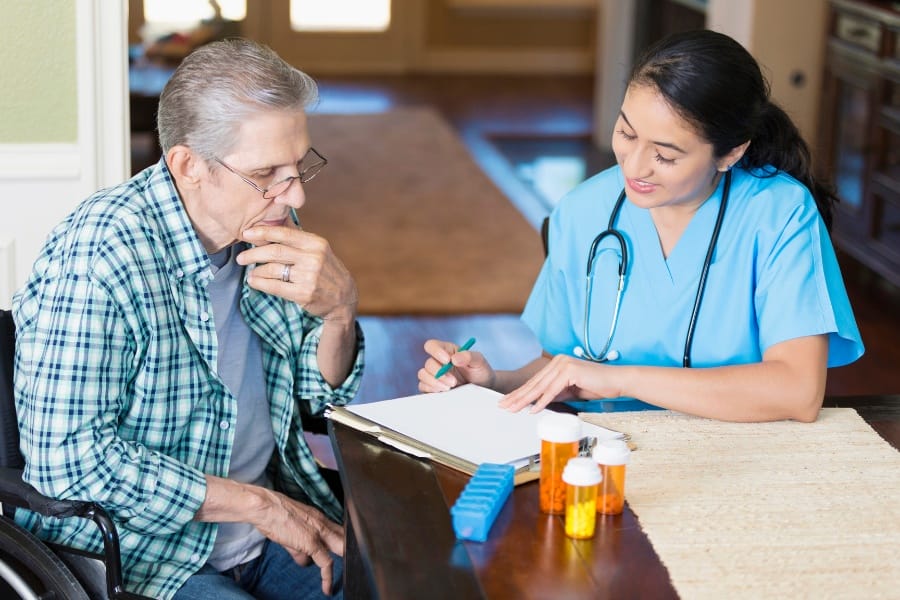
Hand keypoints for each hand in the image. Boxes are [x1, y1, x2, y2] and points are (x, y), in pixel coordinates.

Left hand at [237, 225, 357, 321]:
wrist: (343, 297)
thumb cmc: (326, 270)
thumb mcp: (318, 249)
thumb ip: (297, 237)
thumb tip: (274, 221)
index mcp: (316, 243)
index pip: (284, 234)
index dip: (262, 232)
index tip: (246, 233)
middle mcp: (313, 258)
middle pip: (275, 252)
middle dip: (253, 253)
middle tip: (241, 257)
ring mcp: (309, 276)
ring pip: (272, 270)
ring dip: (256, 271)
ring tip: (250, 272)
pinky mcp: (303, 294)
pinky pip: (274, 286)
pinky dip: (260, 283)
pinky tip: (254, 281)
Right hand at [255, 490, 344, 595]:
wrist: (265, 507)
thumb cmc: (273, 513)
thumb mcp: (291, 529)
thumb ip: (299, 548)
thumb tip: (305, 561)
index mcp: (318, 517)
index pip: (339, 531)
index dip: (343, 543)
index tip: (343, 553)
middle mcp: (323, 523)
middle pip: (344, 539)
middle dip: (347, 552)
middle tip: (349, 566)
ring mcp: (319, 533)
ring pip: (340, 549)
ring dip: (341, 563)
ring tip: (337, 577)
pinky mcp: (311, 543)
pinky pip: (325, 563)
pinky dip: (327, 576)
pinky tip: (327, 588)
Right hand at [418, 339, 495, 391]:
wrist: (484, 388)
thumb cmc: (481, 371)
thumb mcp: (479, 361)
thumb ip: (469, 356)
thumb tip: (454, 359)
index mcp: (447, 351)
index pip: (432, 346)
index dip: (436, 352)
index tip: (447, 361)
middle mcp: (438, 362)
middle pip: (428, 363)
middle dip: (440, 373)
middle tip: (454, 382)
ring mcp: (434, 375)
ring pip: (423, 375)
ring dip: (434, 382)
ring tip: (450, 388)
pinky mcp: (433, 387)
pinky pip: (423, 387)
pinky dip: (431, 389)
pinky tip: (444, 392)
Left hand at [498, 354, 621, 412]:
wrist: (617, 381)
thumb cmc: (598, 385)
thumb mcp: (571, 391)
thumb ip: (555, 393)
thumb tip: (539, 402)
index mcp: (557, 363)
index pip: (535, 381)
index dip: (520, 393)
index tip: (508, 402)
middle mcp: (558, 361)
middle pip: (534, 383)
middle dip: (517, 396)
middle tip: (503, 406)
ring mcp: (564, 364)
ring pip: (540, 387)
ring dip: (525, 400)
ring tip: (513, 409)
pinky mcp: (570, 371)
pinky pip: (553, 390)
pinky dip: (542, 401)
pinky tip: (532, 409)